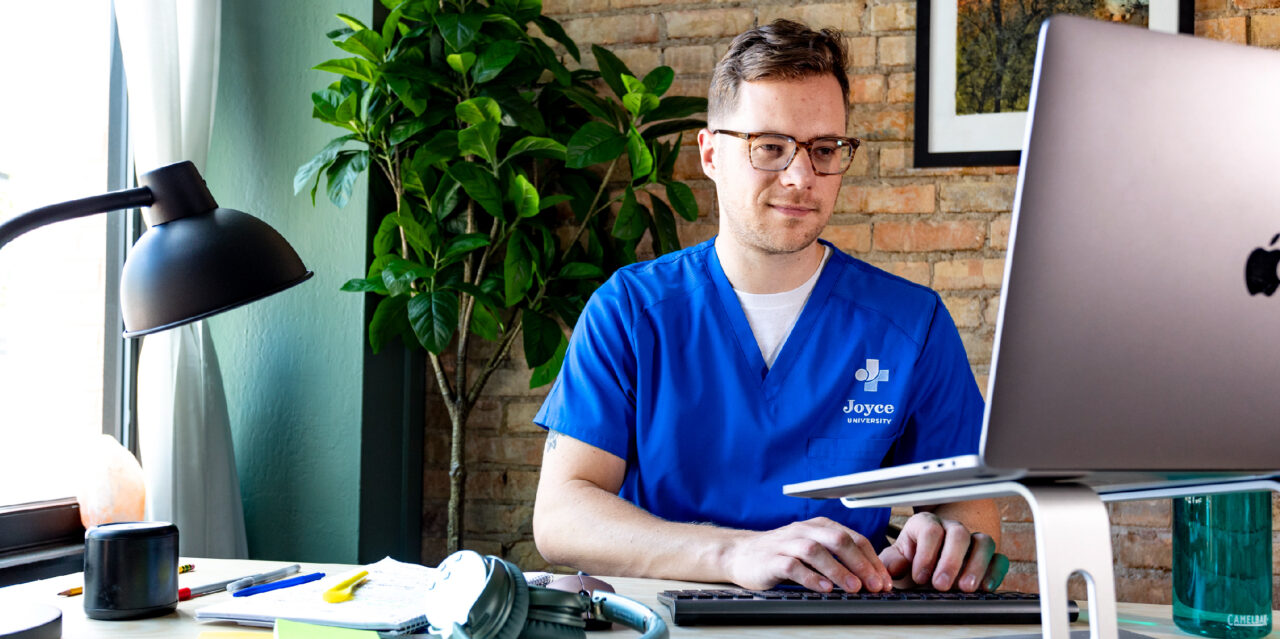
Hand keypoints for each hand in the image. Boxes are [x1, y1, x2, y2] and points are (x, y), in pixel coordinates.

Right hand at [725, 517, 892, 592]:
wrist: (740, 554)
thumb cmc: (780, 554)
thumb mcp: (811, 549)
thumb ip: (837, 557)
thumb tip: (870, 577)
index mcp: (819, 527)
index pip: (853, 538)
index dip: (872, 560)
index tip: (884, 580)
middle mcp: (804, 531)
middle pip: (838, 540)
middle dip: (860, 563)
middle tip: (874, 585)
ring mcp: (786, 544)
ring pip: (816, 550)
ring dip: (838, 569)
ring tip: (853, 588)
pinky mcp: (771, 559)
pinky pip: (792, 566)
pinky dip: (810, 577)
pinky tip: (823, 588)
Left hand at [878, 512, 1008, 591]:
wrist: (925, 569)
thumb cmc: (911, 562)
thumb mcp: (896, 560)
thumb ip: (892, 562)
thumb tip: (897, 566)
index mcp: (926, 524)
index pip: (930, 530)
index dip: (925, 554)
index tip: (919, 576)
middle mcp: (951, 528)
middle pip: (959, 534)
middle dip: (950, 561)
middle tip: (940, 585)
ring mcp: (972, 542)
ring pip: (983, 542)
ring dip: (976, 566)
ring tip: (965, 588)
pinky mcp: (988, 558)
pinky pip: (999, 559)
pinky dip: (995, 572)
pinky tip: (985, 587)